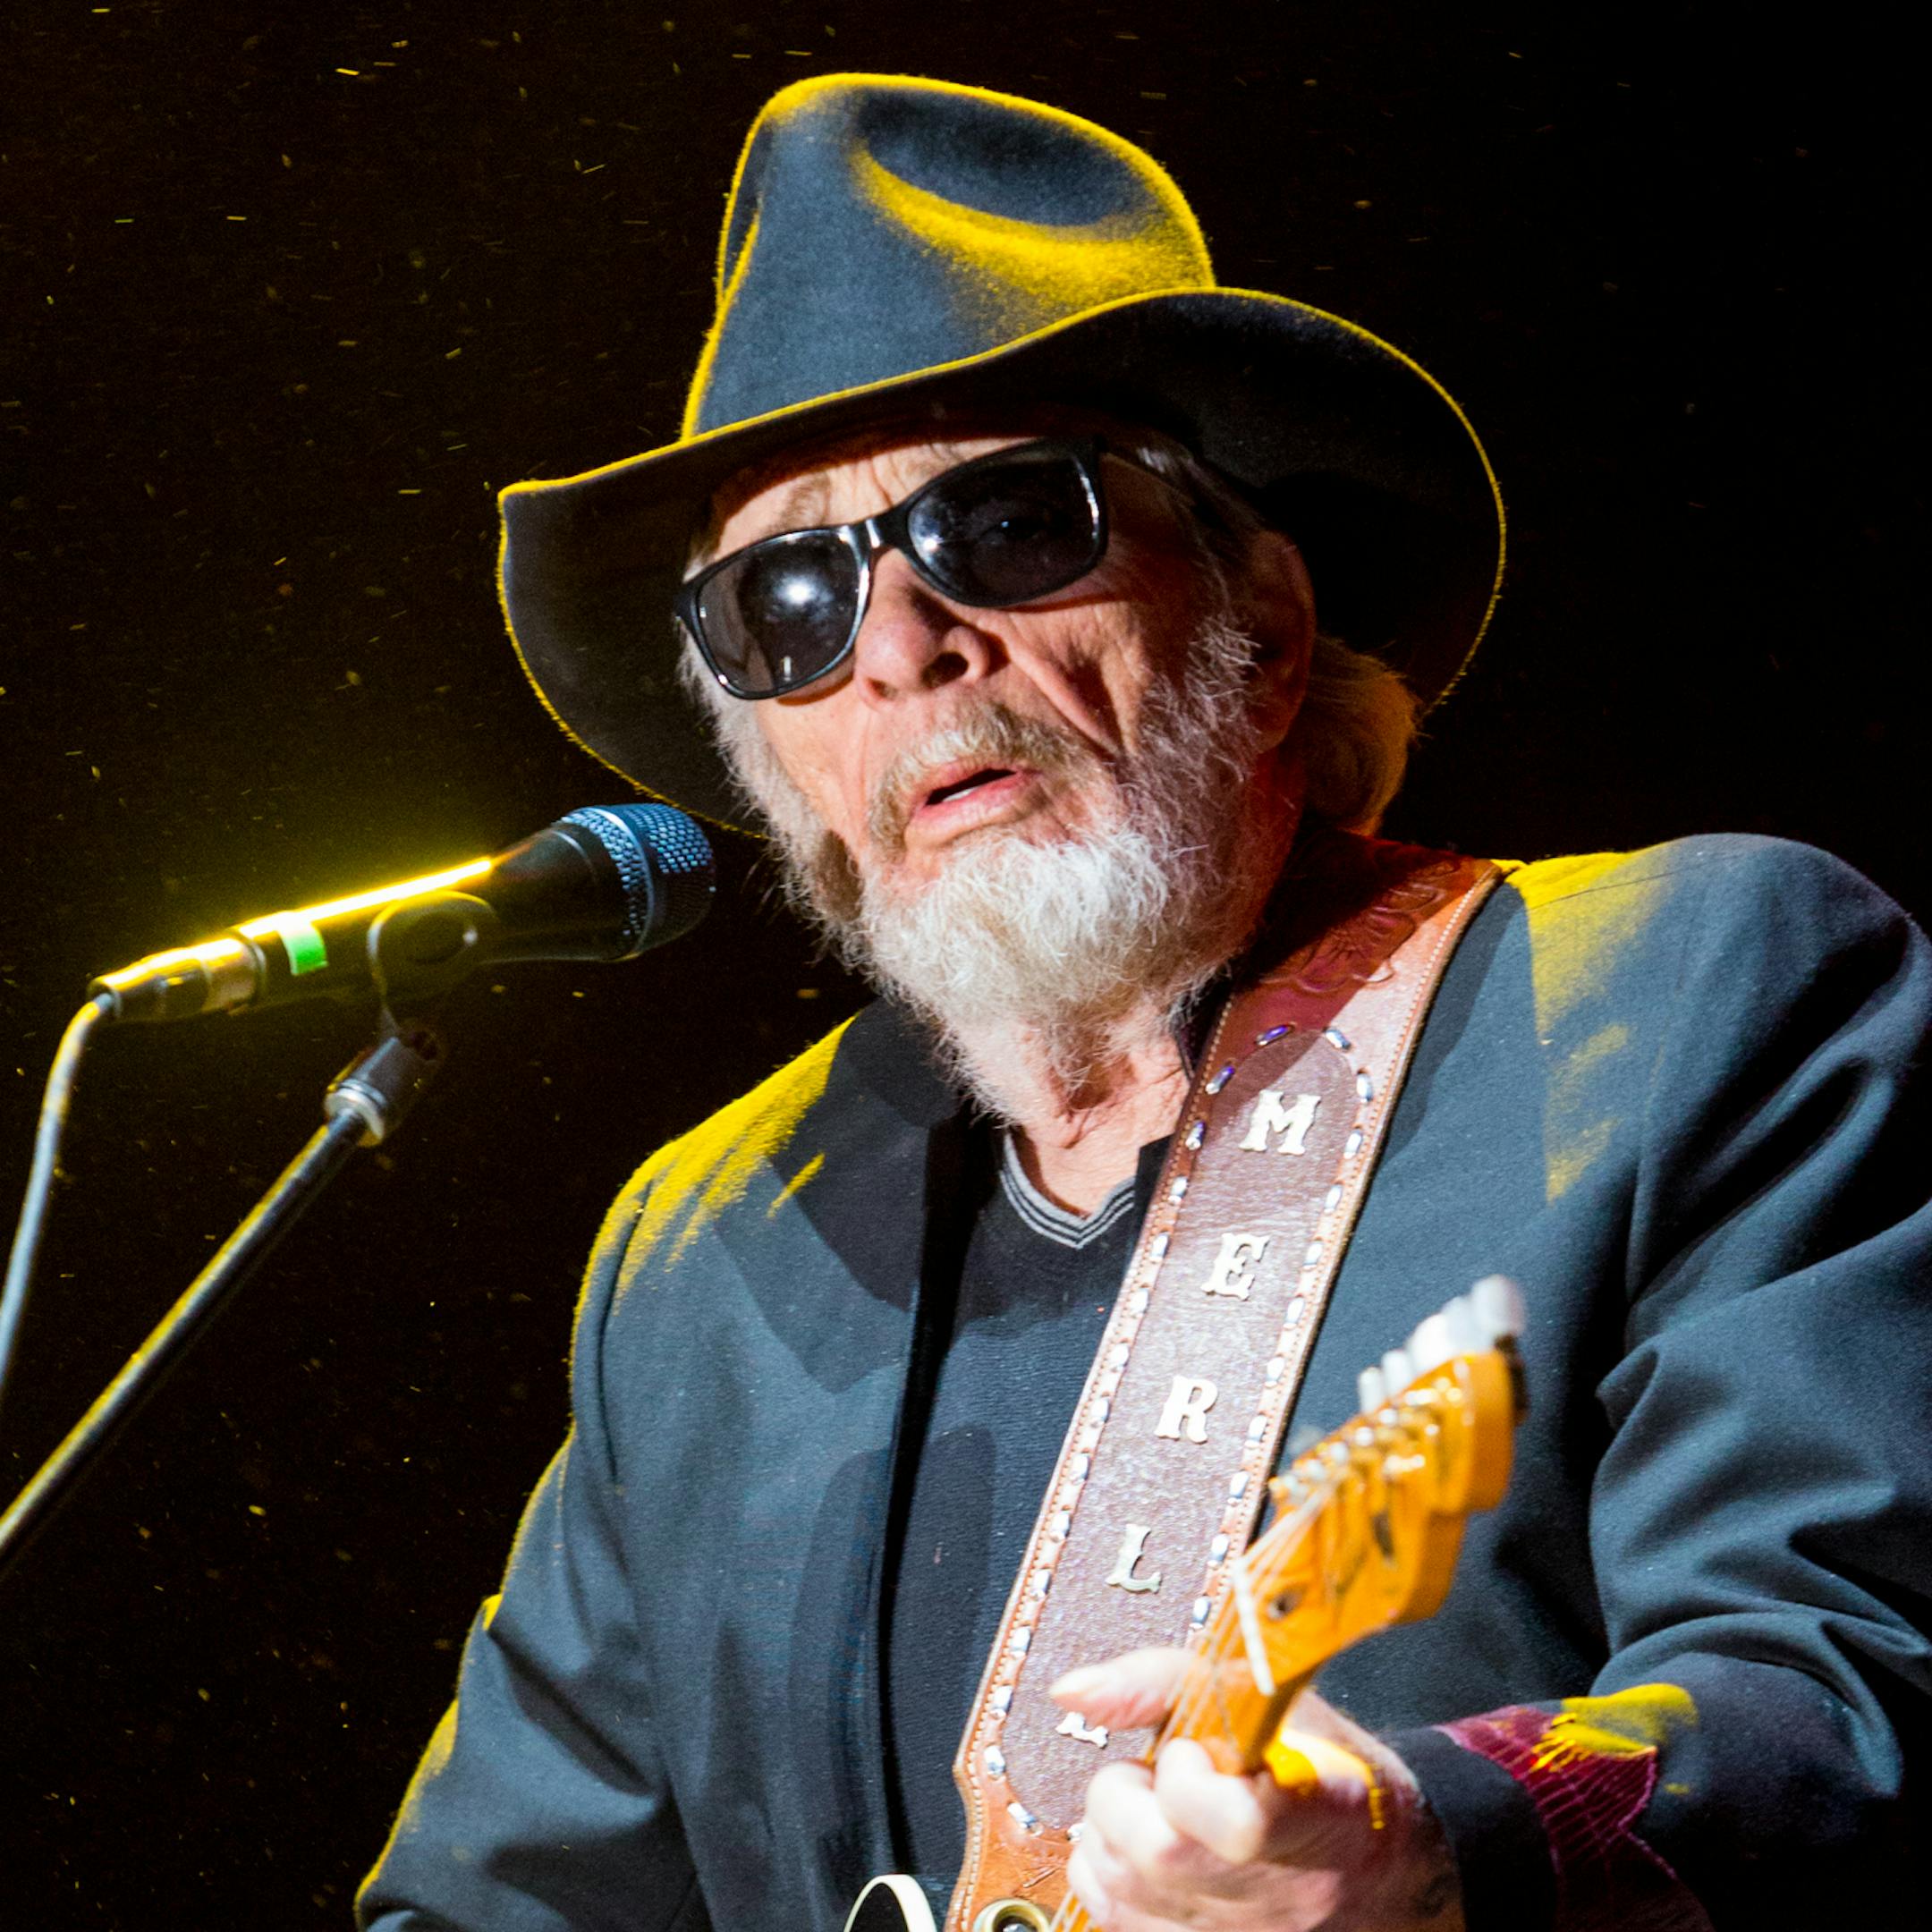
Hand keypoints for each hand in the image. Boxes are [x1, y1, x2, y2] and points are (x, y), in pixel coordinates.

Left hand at [1048, 1648, 1460, 1930]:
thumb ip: (1165, 1679)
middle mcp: (1284, 1897)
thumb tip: (1074, 1692)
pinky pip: (1116, 1921)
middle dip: (1126, 1795)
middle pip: (1158, 1855)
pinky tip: (1146, 1852)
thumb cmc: (1324, 1770)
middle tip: (1154, 1773)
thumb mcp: (1266, 1698)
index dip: (1190, 1779)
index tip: (1191, 1752)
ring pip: (1121, 1891)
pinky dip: (1110, 1877)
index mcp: (1316, 1817)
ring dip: (1112, 1834)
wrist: (1380, 1868)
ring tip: (1153, 1810)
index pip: (1239, 1823)